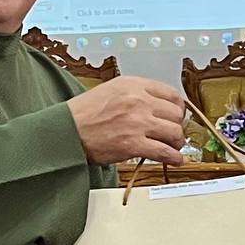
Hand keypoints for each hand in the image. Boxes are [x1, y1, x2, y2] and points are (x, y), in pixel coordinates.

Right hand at [69, 76, 188, 167]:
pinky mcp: (133, 144)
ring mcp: (137, 123)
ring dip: (176, 142)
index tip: (176, 115)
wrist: (66, 131)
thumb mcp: (111, 90)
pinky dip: (173, 158)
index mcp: (133, 85)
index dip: (177, 108)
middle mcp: (138, 101)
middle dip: (177, 125)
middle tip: (172, 133)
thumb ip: (135, 94)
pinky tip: (173, 159)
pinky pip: (165, 152)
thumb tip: (157, 104)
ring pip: (174, 132)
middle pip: (176, 114)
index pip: (171, 94)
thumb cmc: (83, 113)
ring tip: (172, 147)